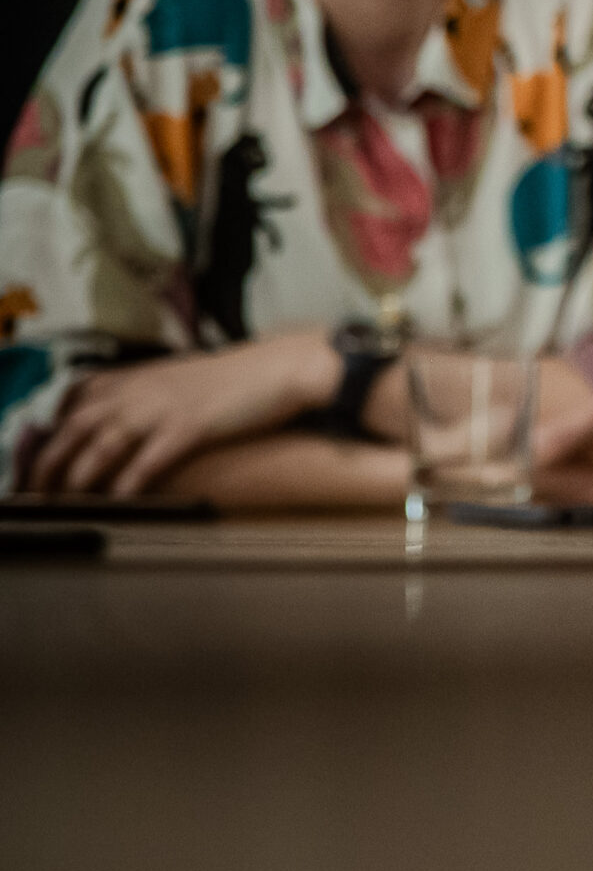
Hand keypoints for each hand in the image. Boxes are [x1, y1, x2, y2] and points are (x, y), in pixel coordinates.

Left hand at [27, 330, 335, 496]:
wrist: (280, 367)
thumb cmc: (233, 377)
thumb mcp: (178, 378)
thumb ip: (143, 393)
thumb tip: (118, 421)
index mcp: (135, 376)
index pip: (72, 401)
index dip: (49, 433)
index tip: (38, 460)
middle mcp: (139, 390)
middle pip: (74, 428)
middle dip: (47, 463)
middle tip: (34, 493)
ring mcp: (162, 408)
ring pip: (101, 446)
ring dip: (76, 478)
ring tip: (62, 503)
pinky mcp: (189, 427)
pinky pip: (147, 460)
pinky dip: (127, 483)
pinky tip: (117, 502)